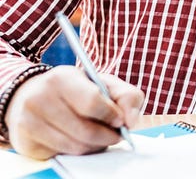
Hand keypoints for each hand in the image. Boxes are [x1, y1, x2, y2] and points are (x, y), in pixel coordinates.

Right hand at [4, 65, 143, 158]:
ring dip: (95, 146)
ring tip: (101, 138)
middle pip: (85, 130)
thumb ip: (127, 96)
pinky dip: (78, 152)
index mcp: (61, 78)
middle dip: (108, 136)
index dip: (111, 114)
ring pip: (75, 146)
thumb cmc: (76, 89)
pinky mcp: (26, 143)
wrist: (32, 95)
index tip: (121, 120)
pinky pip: (62, 155)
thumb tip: (130, 120)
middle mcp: (40, 98)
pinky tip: (81, 141)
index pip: (92, 101)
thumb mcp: (103, 83)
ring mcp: (29, 122)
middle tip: (116, 135)